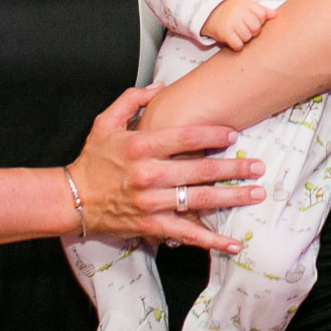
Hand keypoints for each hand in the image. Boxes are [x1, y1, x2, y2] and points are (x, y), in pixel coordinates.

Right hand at [68, 84, 266, 251]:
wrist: (72, 199)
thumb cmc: (92, 160)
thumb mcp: (105, 122)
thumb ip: (132, 100)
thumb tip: (160, 88)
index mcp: (141, 146)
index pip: (186, 138)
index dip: (213, 136)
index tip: (234, 135)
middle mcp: (149, 175)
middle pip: (200, 170)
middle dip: (234, 168)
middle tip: (258, 166)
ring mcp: (152, 203)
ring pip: (199, 200)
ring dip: (231, 198)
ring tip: (256, 193)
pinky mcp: (152, 226)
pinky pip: (186, 234)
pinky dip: (211, 240)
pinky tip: (233, 242)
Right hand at [200, 0, 273, 51]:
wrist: (208, 12)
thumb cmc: (230, 10)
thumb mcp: (246, 5)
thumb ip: (261, 10)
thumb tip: (275, 15)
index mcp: (246, 4)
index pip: (262, 15)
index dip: (259, 21)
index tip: (252, 21)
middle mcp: (239, 12)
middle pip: (256, 28)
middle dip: (252, 31)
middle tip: (244, 28)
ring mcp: (232, 22)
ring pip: (248, 38)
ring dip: (244, 39)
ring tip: (237, 33)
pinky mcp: (225, 33)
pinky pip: (238, 45)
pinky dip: (237, 45)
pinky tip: (233, 40)